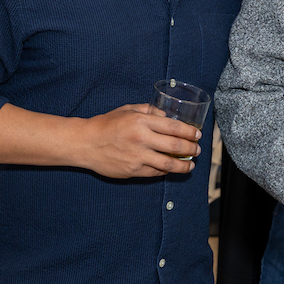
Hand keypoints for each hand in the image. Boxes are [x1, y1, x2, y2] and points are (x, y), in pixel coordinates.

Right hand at [76, 104, 200, 178]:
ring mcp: (138, 157)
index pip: (174, 127)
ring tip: (191, 165)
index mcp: (141, 121)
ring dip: (184, 165)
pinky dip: (166, 171)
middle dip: (191, 149)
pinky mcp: (133, 171)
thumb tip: (166, 115)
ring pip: (168, 164)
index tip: (198, 135)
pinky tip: (171, 169)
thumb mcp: (128, 110)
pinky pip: (155, 172)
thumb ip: (149, 111)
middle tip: (198, 150)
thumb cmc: (106, 124)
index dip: (190, 132)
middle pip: (175, 146)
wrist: (85, 143)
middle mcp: (142, 139)